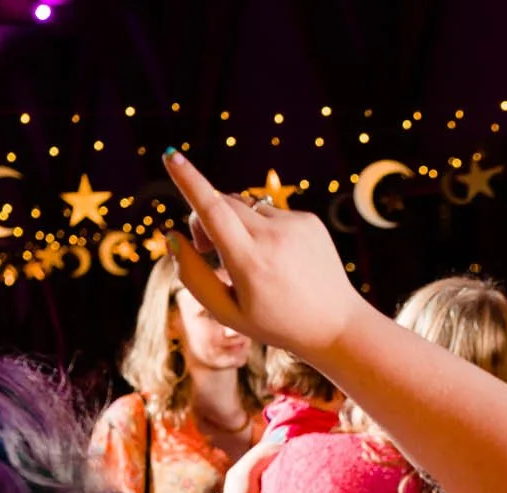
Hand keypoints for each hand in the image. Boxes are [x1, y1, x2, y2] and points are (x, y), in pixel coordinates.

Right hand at [162, 150, 366, 356]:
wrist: (335, 323)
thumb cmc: (274, 322)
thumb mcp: (227, 312)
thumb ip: (193, 276)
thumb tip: (171, 236)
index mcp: (250, 262)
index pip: (213, 211)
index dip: (188, 181)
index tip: (170, 156)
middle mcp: (274, 237)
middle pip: (222, 201)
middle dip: (205, 216)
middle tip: (204, 248)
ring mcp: (296, 225)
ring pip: (245, 206)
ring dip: (236, 225)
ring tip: (251, 260)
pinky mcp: (309, 220)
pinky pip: (270, 212)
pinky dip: (263, 229)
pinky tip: (278, 258)